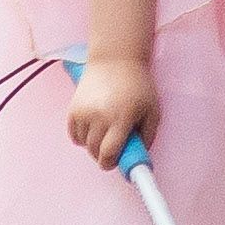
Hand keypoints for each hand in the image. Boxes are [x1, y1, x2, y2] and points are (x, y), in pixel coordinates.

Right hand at [66, 51, 153, 169]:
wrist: (115, 60)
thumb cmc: (138, 86)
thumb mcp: (152, 110)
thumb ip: (147, 136)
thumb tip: (138, 157)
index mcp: (121, 118)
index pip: (109, 153)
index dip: (110, 163)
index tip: (113, 164)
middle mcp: (100, 117)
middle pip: (95, 151)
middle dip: (104, 156)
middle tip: (113, 149)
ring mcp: (84, 113)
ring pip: (84, 144)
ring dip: (94, 145)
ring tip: (106, 132)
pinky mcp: (73, 109)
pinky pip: (74, 135)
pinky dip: (82, 137)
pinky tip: (94, 128)